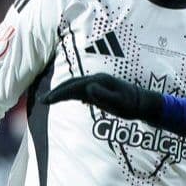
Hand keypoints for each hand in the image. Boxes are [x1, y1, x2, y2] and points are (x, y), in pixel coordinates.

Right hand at [41, 74, 164, 121]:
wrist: (142, 102)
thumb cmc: (131, 104)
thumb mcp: (119, 102)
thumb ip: (104, 96)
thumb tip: (88, 89)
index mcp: (98, 81)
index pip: (74, 87)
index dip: (59, 93)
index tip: (47, 100)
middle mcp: (96, 80)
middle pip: (71, 84)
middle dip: (56, 91)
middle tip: (42, 101)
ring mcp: (97, 84)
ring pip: (75, 86)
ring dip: (62, 92)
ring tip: (49, 100)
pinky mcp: (99, 89)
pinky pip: (81, 90)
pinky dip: (71, 93)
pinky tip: (68, 98)